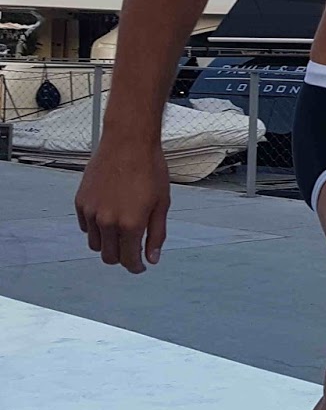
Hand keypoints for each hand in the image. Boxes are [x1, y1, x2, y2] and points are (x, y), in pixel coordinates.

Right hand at [74, 138, 170, 273]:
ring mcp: (91, 212)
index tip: (139, 265)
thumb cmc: (149, 169)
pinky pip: (85, 226)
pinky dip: (95, 228)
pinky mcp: (81, 202)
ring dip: (108, 243)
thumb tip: (152, 258)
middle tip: (132, 250)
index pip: (128, 259)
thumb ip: (156, 234)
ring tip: (121, 231)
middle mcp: (107, 221)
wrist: (128, 142)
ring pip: (95, 244)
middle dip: (121, 258)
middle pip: (109, 256)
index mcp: (130, 224)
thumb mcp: (161, 204)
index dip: (135, 266)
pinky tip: (108, 216)